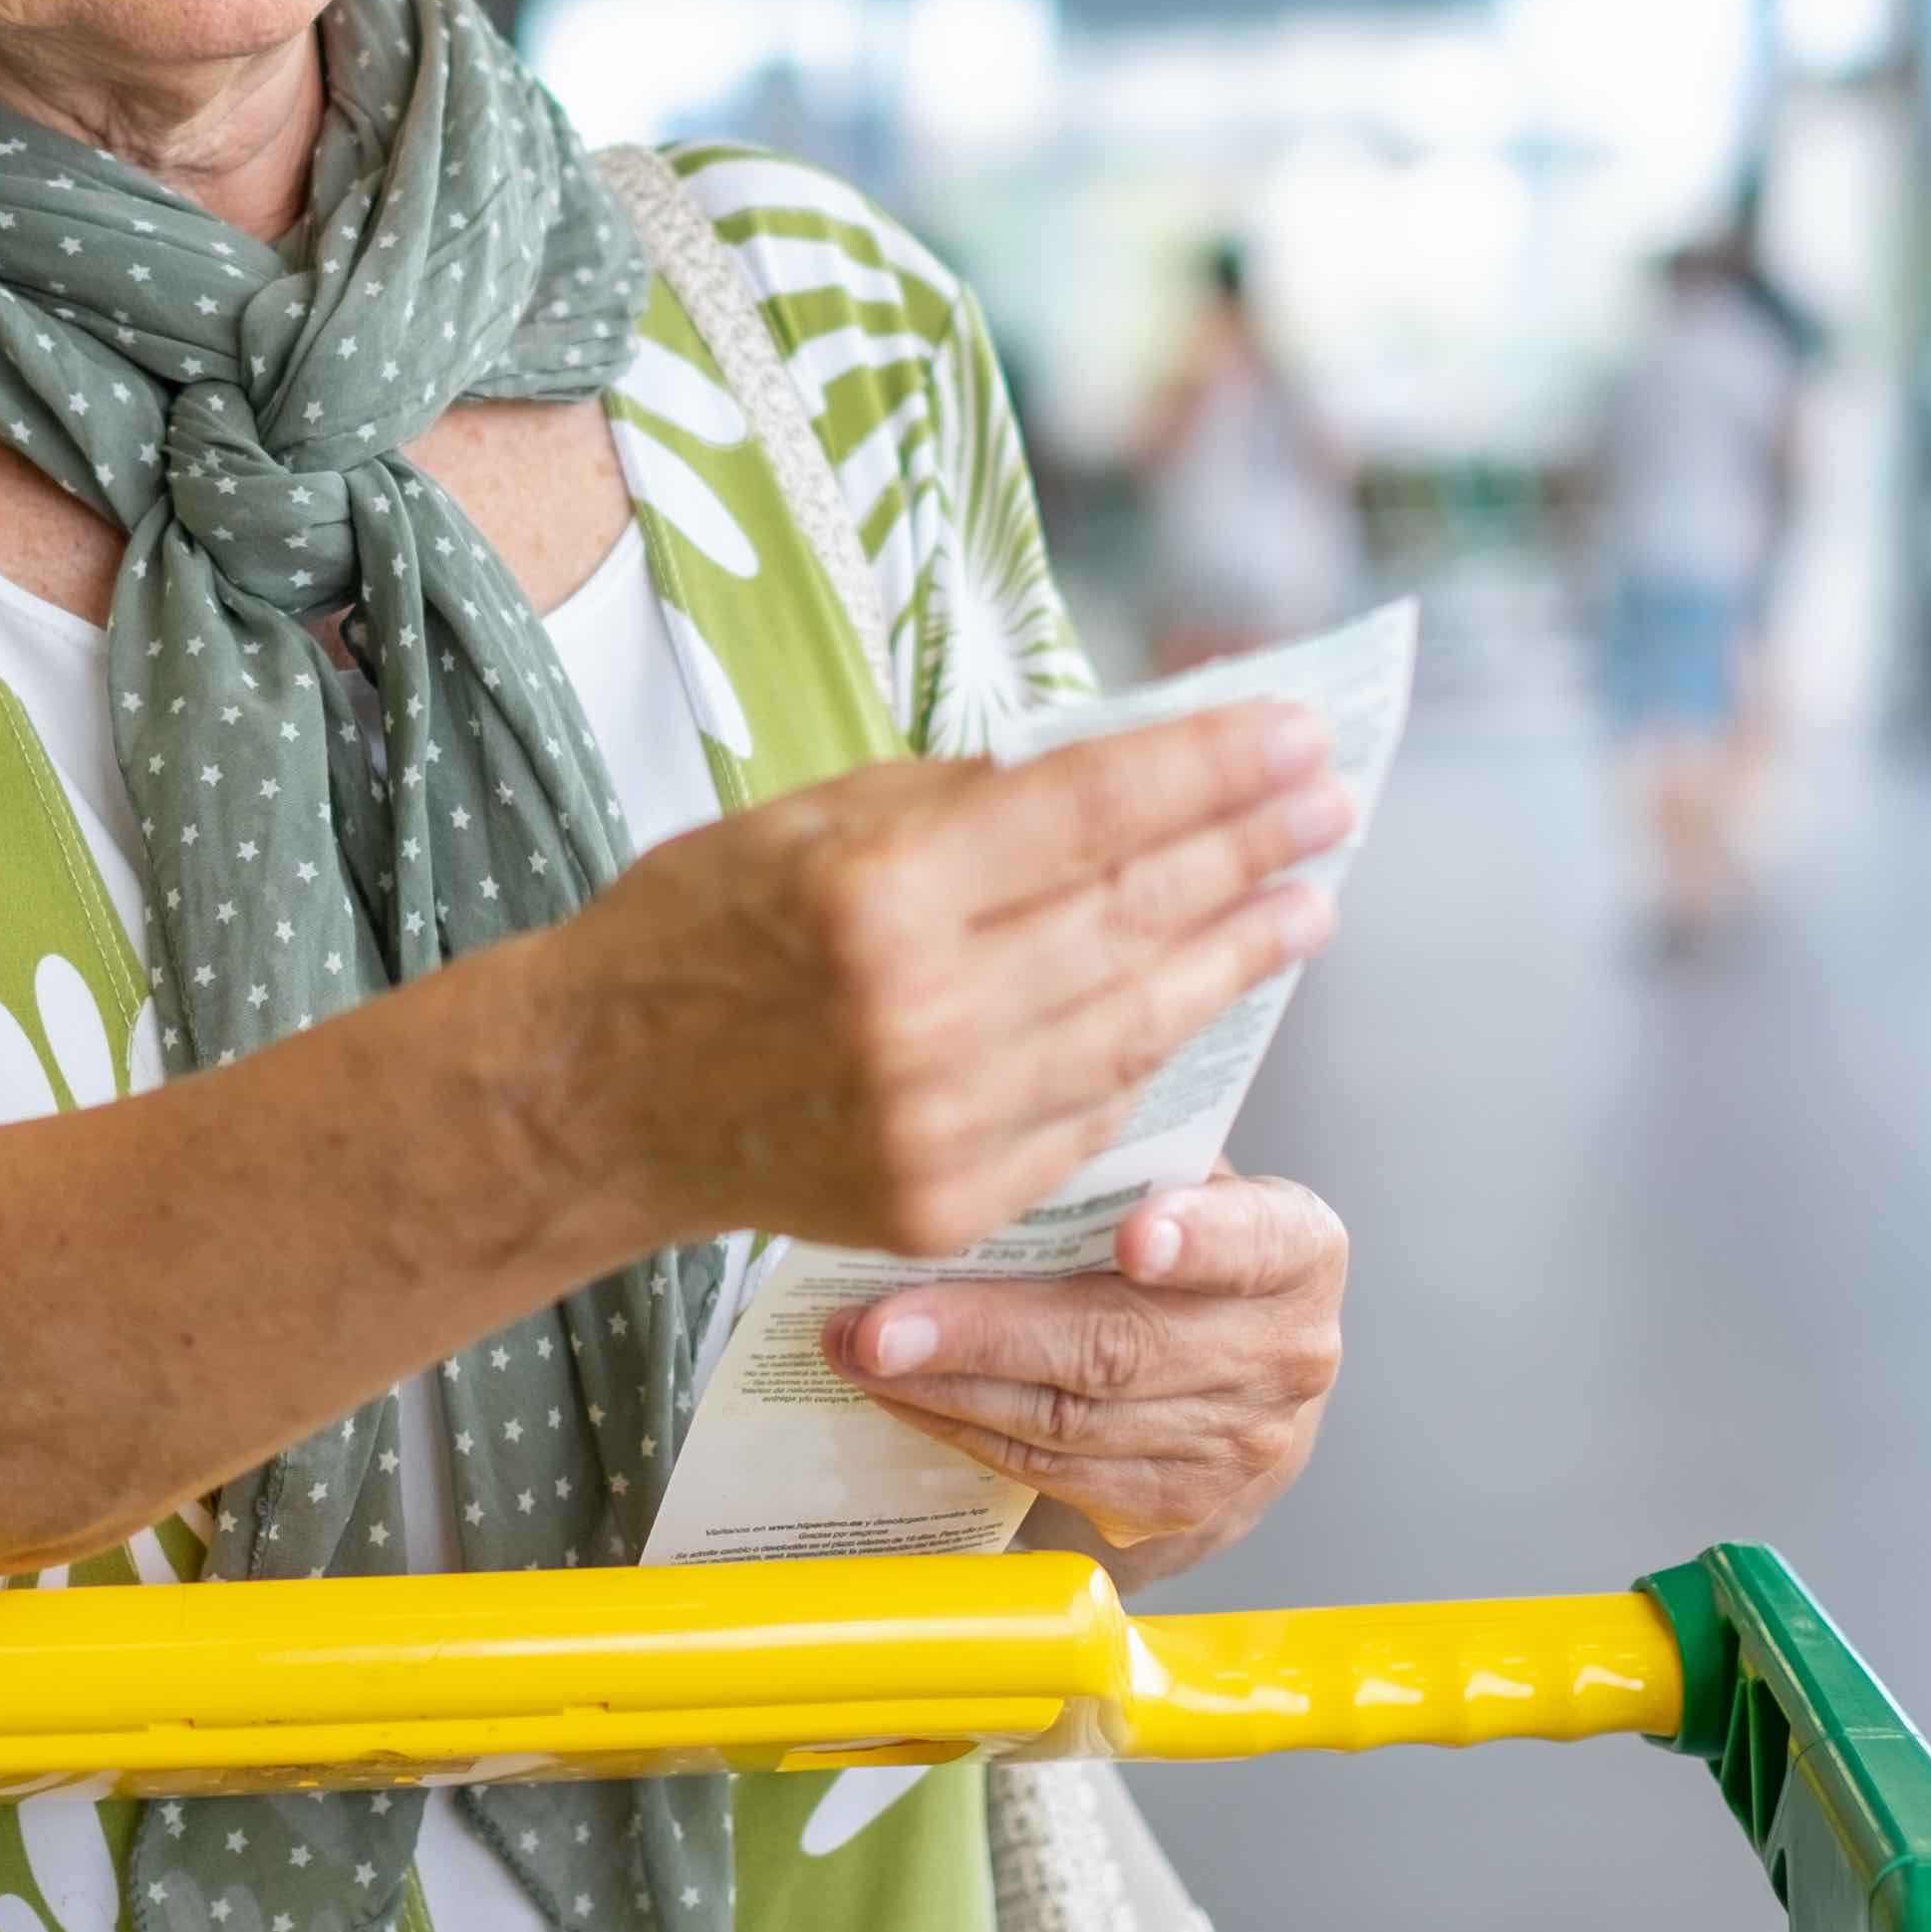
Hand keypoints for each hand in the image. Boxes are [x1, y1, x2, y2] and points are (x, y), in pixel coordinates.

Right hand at [545, 706, 1346, 1259]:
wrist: (597, 1098)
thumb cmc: (695, 930)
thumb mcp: (808, 817)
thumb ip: (962, 800)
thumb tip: (1120, 770)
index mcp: (879, 890)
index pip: (1093, 811)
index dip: (1211, 768)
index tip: (1296, 733)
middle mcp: (921, 1012)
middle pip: (1134, 912)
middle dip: (1252, 848)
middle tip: (1334, 799)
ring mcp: (941, 1120)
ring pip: (1137, 1022)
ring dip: (1237, 954)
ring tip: (1308, 900)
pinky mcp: (949, 1198)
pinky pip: (1090, 1113)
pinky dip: (1159, 1048)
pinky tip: (1208, 996)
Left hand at [830, 1171, 1345, 1582]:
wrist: (1239, 1383)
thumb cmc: (1186, 1255)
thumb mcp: (1180, 1187)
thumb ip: (1120, 1168)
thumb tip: (983, 1146)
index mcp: (1296, 1251)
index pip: (1254, 1240)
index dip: (1198, 1239)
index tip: (1134, 1238)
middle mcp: (1284, 1354)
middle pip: (1122, 1346)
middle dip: (984, 1333)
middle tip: (879, 1323)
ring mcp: (1236, 1446)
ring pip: (1070, 1419)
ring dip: (947, 1387)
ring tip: (859, 1349)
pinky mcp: (1177, 1508)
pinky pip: (1049, 1468)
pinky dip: (963, 1428)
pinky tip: (902, 1394)